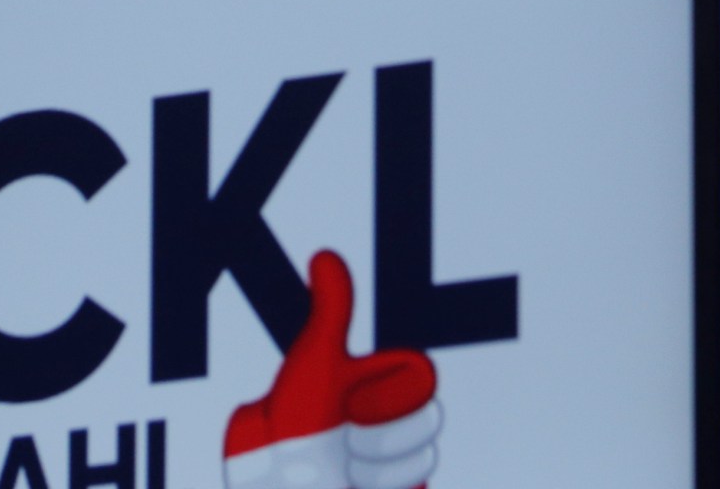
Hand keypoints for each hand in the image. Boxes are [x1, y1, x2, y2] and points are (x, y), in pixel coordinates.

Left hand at [223, 250, 441, 488]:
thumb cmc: (294, 427)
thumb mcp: (316, 362)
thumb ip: (331, 310)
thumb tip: (324, 254)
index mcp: (382, 382)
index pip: (424, 378)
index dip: (390, 394)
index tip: (351, 403)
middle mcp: (395, 420)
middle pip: (426, 423)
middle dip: (377, 439)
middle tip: (340, 439)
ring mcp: (401, 462)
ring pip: (419, 462)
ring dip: (375, 472)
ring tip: (340, 470)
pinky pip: (419, 486)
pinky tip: (355, 488)